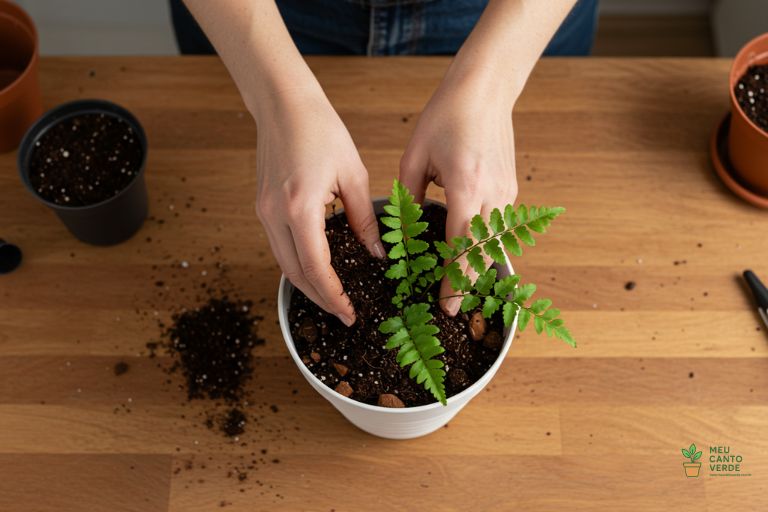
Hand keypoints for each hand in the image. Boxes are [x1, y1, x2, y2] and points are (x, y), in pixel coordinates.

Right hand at [255, 91, 384, 325]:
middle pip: (295, 274)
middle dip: (320, 298)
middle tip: (344, 314)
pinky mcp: (262, 207)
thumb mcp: (353, 174)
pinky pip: (279, 246)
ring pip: (283, 263)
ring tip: (333, 298)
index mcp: (299, 207)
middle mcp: (274, 215)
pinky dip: (298, 264)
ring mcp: (263, 212)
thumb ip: (364, 219)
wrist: (283, 104)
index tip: (350, 313)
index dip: (333, 295)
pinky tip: (318, 268)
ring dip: (308, 284)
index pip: (316, 267)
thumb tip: (376, 253)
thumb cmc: (321, 130)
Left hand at [399, 72, 517, 315]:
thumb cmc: (445, 118)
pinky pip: (498, 228)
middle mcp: (493, 194)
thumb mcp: (414, 158)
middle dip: (467, 284)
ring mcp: (507, 193)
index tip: (446, 307)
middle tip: (450, 309)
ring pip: (494, 245)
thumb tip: (404, 232)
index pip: (461, 246)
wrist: (485, 91)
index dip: (453, 281)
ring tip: (456, 288)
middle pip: (483, 254)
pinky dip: (483, 246)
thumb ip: (408, 199)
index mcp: (465, 186)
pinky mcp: (511, 190)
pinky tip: (466, 254)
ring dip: (476, 267)